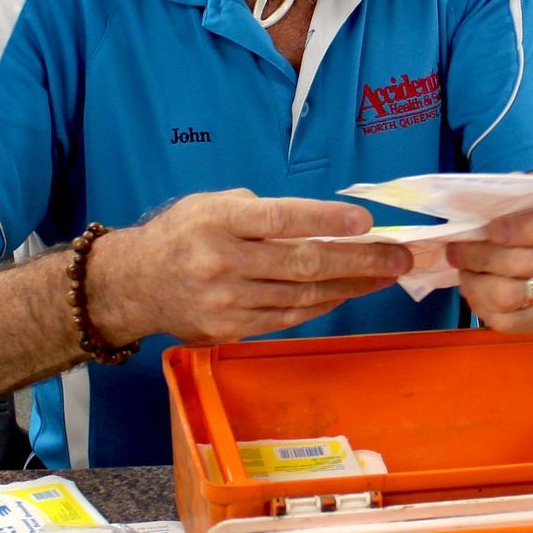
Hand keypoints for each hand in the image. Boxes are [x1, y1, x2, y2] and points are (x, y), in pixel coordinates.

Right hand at [89, 189, 413, 345]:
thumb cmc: (183, 233)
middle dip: (359, 260)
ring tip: (385, 275)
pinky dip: (322, 304)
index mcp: (220, 220)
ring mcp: (226, 300)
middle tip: (398, 257)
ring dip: (351, 285)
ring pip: (302, 295)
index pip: (283, 219)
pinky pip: (287, 317)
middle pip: (303, 262)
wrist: (133, 283)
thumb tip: (323, 223)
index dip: (327, 219)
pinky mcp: (229, 328)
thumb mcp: (213, 203)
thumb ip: (262, 211)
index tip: (367, 221)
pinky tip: (347, 292)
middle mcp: (222, 261)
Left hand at [446, 197, 532, 333]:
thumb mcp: (523, 191)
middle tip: (457, 251)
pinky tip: (478, 294)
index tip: (490, 230)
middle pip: (522, 264)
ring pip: (510, 296)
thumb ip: (504, 195)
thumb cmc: (529, 211)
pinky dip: (484, 309)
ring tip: (466, 272)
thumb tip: (467, 209)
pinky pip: (511, 322)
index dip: (521, 229)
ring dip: (475, 285)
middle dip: (478, 258)